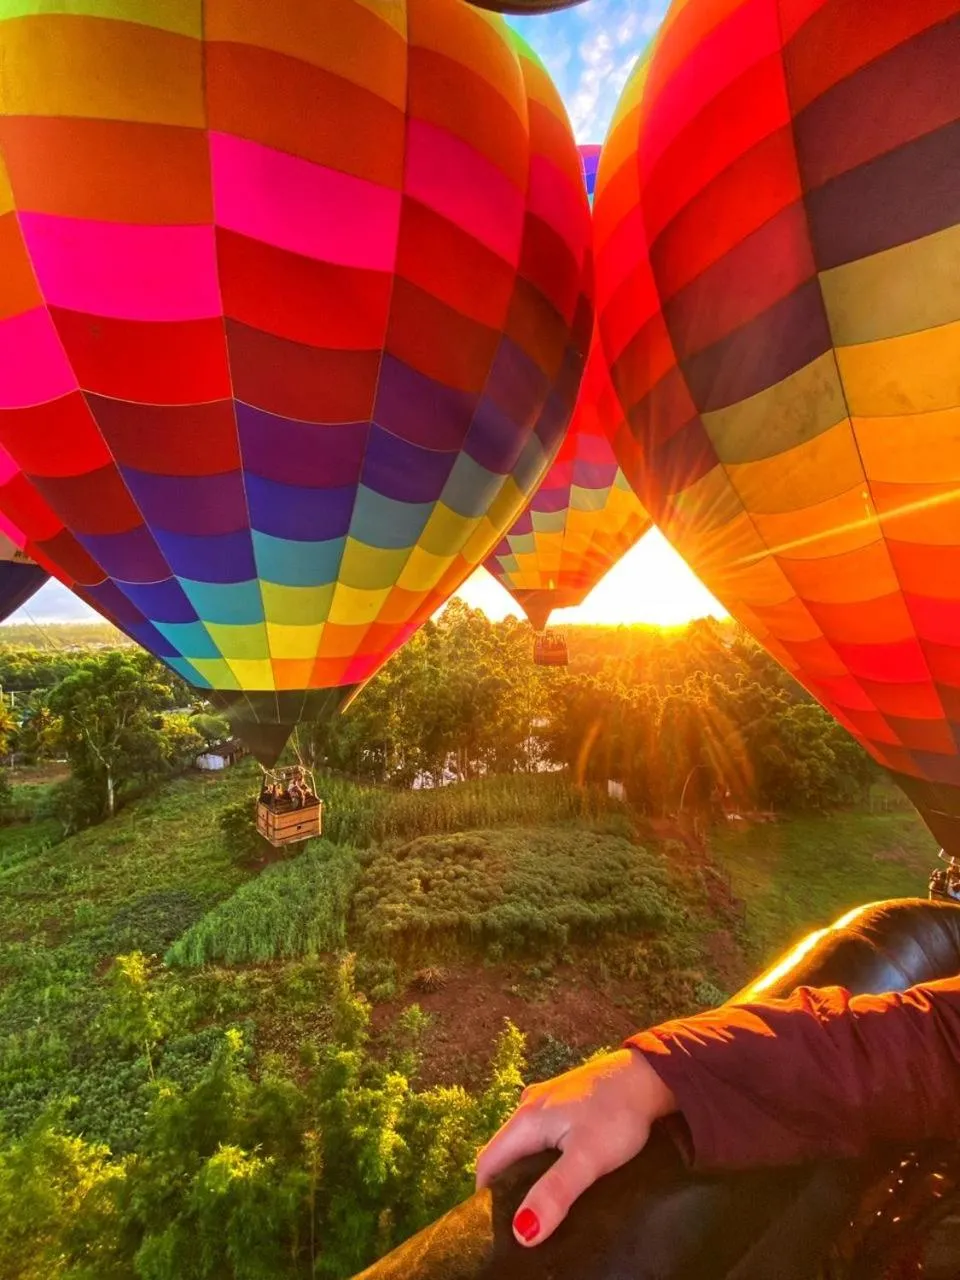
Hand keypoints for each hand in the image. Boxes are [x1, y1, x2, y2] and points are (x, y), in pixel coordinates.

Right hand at [475, 1048, 675, 1246]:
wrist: (650, 1074)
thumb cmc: (617, 1114)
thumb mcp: (587, 1158)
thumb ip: (555, 1192)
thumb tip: (522, 1232)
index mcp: (526, 1119)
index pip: (487, 1162)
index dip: (486, 1196)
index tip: (499, 1226)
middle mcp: (529, 1106)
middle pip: (504, 1153)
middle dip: (507, 1186)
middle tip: (524, 1220)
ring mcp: (548, 1100)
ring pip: (525, 1143)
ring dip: (528, 1171)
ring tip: (545, 1201)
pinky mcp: (567, 1101)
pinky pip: (544, 1134)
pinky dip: (545, 1156)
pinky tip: (564, 1170)